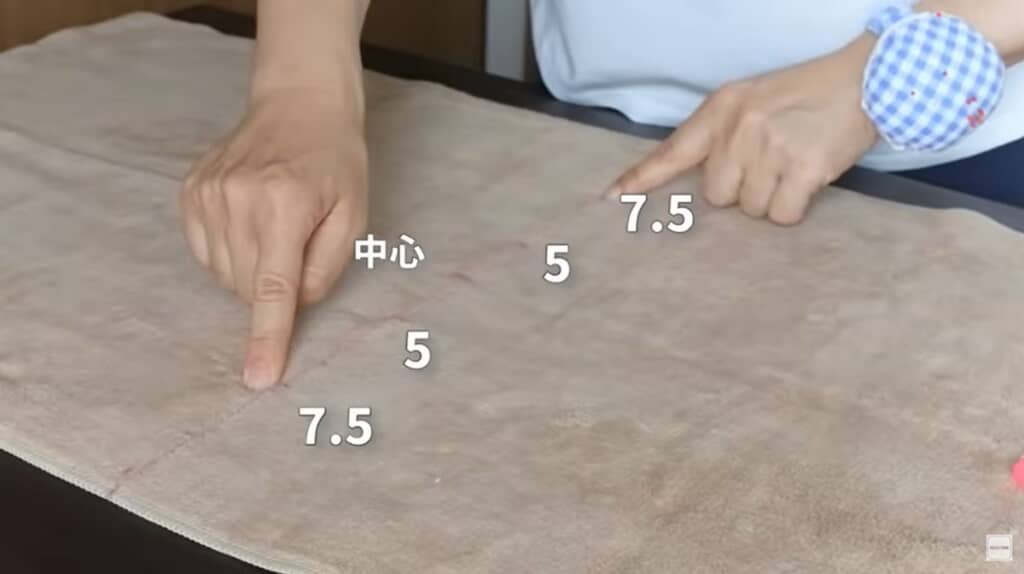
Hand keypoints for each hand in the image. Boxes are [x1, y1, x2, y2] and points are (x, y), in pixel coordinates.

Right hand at [180, 87, 367, 389]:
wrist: (298, 105)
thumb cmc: (336, 163)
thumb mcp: (354, 215)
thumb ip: (327, 267)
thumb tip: (295, 306)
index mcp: (284, 204)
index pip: (272, 287)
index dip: (267, 337)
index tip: (257, 378)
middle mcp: (237, 199)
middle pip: (248, 287)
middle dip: (275, 287)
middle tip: (300, 245)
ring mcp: (206, 194)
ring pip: (224, 276)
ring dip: (252, 270)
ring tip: (277, 227)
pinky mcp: (189, 193)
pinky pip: (206, 254)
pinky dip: (230, 254)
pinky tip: (251, 223)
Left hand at [609, 36, 878, 224]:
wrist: (866, 79)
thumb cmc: (806, 94)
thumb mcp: (752, 101)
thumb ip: (721, 134)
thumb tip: (703, 185)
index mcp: (722, 109)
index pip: (672, 151)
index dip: (641, 179)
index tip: (612, 198)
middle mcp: (740, 129)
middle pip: (717, 195)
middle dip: (741, 189)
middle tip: (770, 162)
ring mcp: (770, 149)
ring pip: (750, 209)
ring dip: (771, 198)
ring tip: (794, 164)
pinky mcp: (803, 169)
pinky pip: (782, 215)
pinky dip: (794, 207)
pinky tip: (808, 178)